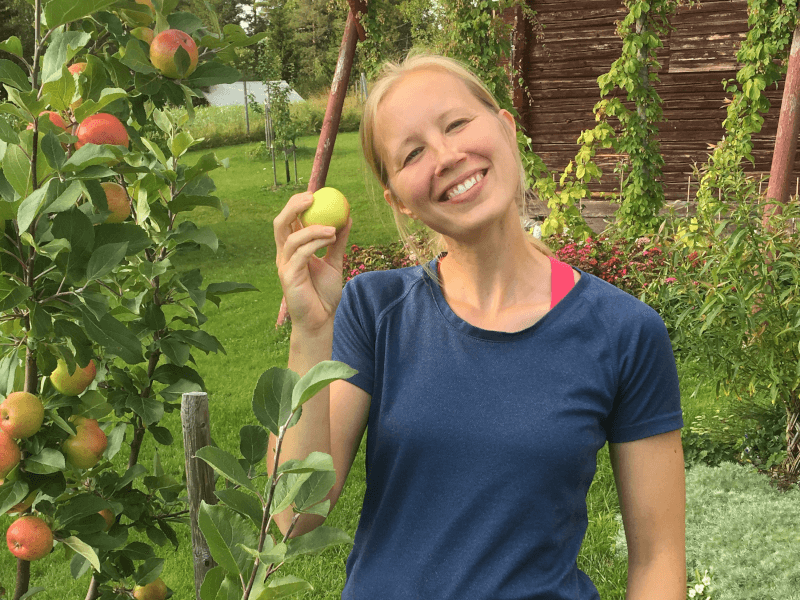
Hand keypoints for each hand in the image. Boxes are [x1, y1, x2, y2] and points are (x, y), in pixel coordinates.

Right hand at [274, 191, 351, 332]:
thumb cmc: (324, 293)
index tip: (316, 194)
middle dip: (293, 206)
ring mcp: (284, 265)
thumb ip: (339, 242)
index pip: (290, 220)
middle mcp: (284, 255)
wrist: (321, 320)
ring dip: (313, 228)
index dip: (297, 204)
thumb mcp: (334, 262)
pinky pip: (300, 253)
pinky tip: (331, 238)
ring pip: (292, 238)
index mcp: (293, 249)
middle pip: (281, 223)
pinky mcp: (288, 276)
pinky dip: (315, 243)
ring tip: (333, 229)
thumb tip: (347, 217)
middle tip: (312, 198)